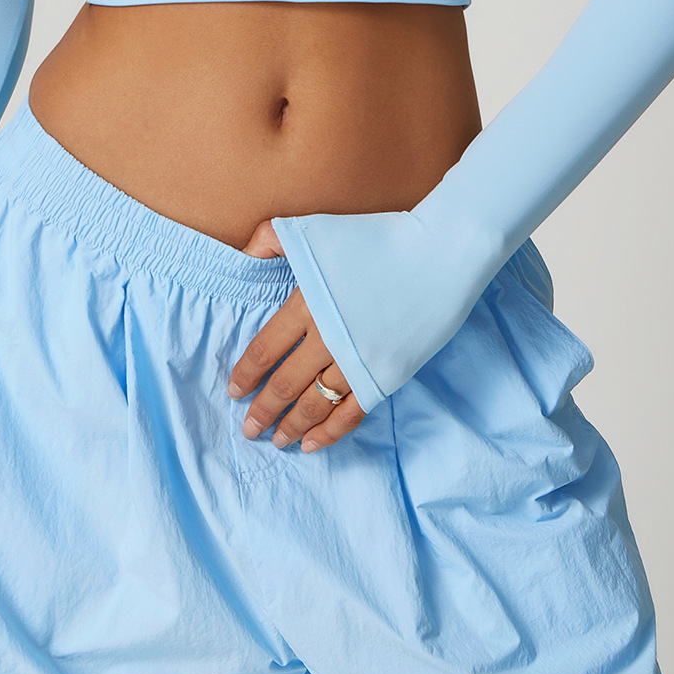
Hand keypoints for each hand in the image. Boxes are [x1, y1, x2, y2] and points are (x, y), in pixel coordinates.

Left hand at [228, 219, 365, 451]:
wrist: (439, 255)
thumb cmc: (375, 238)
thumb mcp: (314, 229)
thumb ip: (270, 239)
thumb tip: (242, 255)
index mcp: (306, 304)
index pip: (265, 351)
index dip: (246, 375)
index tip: (234, 391)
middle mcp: (329, 339)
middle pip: (285, 385)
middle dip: (263, 411)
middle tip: (249, 429)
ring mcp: (359, 361)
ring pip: (316, 405)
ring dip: (292, 427)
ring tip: (277, 441)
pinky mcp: (386, 375)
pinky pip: (351, 413)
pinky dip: (330, 432)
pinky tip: (313, 443)